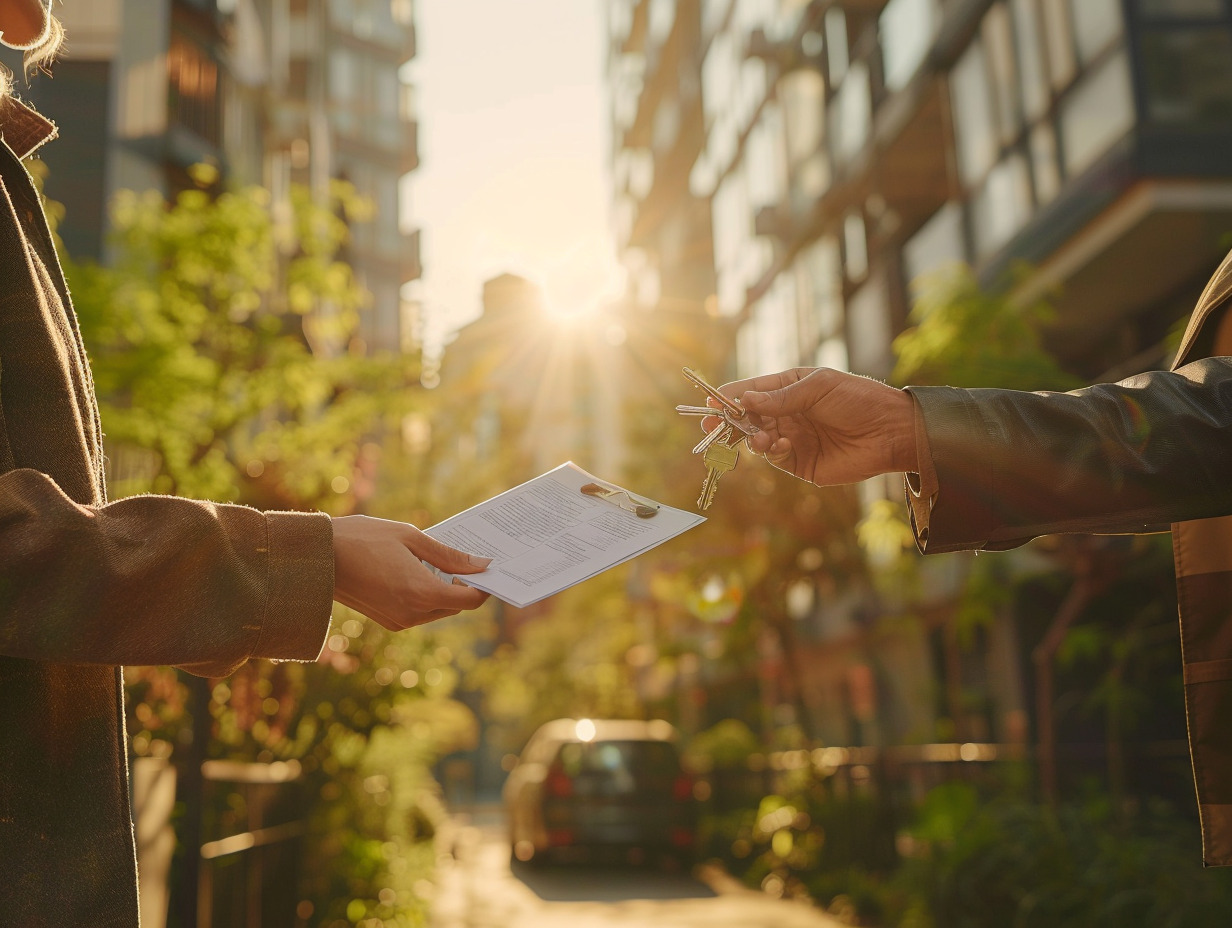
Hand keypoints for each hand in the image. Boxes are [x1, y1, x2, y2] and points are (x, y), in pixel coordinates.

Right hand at [332, 515, 490, 630]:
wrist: (317, 557)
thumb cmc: (364, 539)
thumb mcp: (411, 537)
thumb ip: (449, 555)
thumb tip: (482, 564)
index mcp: (421, 592)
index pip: (469, 601)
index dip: (483, 587)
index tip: (487, 569)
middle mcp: (413, 614)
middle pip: (454, 606)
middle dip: (462, 585)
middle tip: (462, 558)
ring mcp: (399, 621)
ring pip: (437, 610)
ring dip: (442, 590)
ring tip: (432, 560)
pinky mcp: (388, 621)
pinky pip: (419, 612)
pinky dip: (424, 595)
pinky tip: (414, 571)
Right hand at [702, 368, 917, 485]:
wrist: (891, 432)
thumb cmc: (859, 400)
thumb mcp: (819, 388)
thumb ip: (781, 397)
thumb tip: (744, 400)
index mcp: (791, 388)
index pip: (752, 391)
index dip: (730, 396)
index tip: (710, 401)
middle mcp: (787, 414)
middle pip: (747, 418)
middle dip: (728, 421)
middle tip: (710, 427)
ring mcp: (792, 439)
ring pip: (756, 439)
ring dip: (750, 437)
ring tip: (757, 438)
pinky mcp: (799, 463)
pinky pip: (774, 457)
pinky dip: (771, 452)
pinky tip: (781, 446)